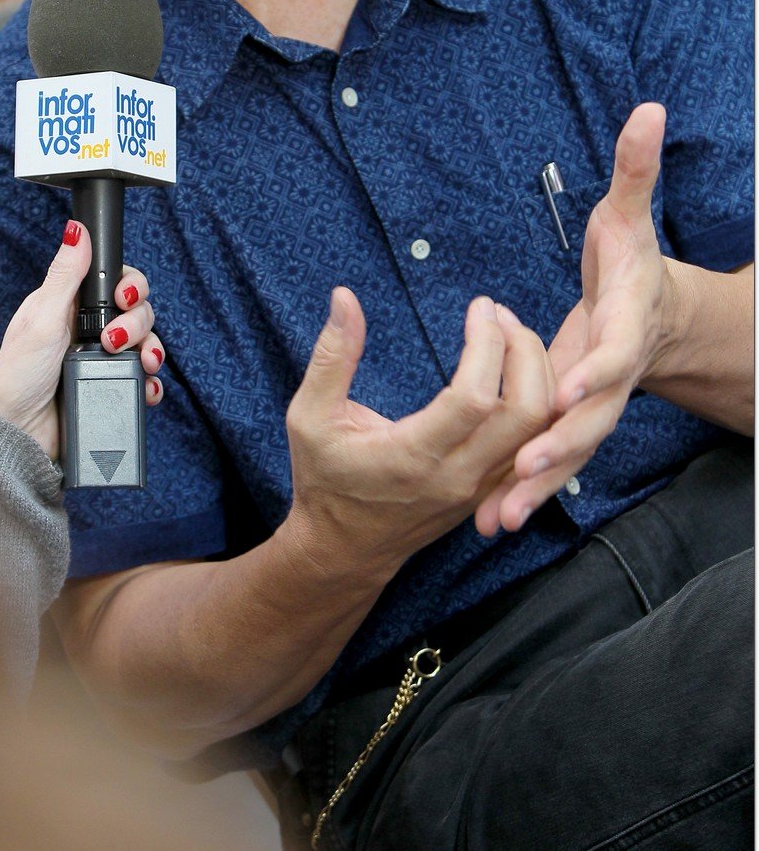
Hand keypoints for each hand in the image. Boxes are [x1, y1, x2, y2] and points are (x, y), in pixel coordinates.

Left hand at [0, 220, 164, 458]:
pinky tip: (146, 386)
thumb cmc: (16, 375)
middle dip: (137, 324)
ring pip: (146, 343)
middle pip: (137, 312)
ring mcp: (101, 359)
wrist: (17, 432)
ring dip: (152, 350)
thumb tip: (75, 231)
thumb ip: (64, 276)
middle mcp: (88, 329)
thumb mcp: (41, 319)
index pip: (115, 283)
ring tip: (141, 364)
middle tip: (114, 341)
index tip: (124, 299)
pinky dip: (150, 382)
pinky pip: (143, 378)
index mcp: (70, 306)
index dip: (129, 287)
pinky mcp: (109, 386)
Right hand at [284, 288, 553, 578]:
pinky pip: (536, 447)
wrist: (344, 552)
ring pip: (541, 432)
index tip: (479, 306)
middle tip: (501, 315)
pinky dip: (540, 404)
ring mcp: (480, 489)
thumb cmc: (323, 480)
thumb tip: (344, 297)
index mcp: (414, 456)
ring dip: (538, 375)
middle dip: (525, 352)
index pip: (475, 398)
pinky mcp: (490, 492)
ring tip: (510, 335)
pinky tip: (518, 370)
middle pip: (527, 413)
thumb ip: (331, 357)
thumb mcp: (310, 417)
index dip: (487, 345)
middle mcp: (457, 476)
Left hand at [475, 102, 670, 533]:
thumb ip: (637, 170)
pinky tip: (489, 520)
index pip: (613, 353)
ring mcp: (593, 407)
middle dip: (558, 448)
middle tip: (524, 474)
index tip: (569, 388)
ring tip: (497, 520)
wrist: (653, 317)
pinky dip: (523, 491)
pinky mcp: (571, 424)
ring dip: (535, 487)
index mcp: (623, 328)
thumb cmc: (631, 263)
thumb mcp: (631, 214)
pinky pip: (549, 463)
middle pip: (591, 419)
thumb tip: (650, 109)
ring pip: (568, 454)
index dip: (595, 371)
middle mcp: (610, 377)